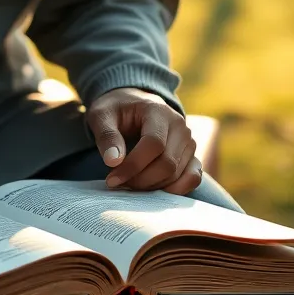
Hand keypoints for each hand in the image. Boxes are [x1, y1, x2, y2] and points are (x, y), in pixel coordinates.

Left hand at [86, 87, 201, 194]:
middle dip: (141, 180)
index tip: (112, 179)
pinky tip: (151, 190)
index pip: (154, 144)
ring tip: (129, 183)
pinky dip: (174, 190)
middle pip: (167, 163)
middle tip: (119, 183)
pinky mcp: (192, 156)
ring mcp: (189, 142)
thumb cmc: (115, 110)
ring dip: (152, 186)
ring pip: (177, 174)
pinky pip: (192, 178)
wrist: (132, 104)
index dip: (133, 165)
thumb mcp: (102, 115)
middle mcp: (179, 126)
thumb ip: (106, 136)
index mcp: (158, 111)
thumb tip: (113, 162)